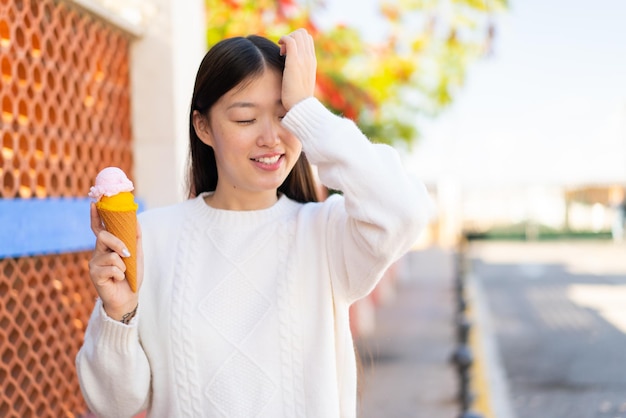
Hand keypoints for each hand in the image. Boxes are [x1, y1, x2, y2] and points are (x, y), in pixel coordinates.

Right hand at [88, 203, 142, 320]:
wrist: (128, 297)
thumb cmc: (131, 276)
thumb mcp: (136, 254)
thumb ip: (135, 238)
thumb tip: (135, 219)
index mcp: (107, 246)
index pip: (98, 228)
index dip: (95, 216)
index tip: (94, 203)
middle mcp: (97, 252)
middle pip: (103, 236)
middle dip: (118, 243)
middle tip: (127, 254)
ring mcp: (94, 263)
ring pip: (110, 255)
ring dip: (123, 265)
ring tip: (122, 273)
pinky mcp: (94, 274)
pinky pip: (111, 268)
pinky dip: (120, 274)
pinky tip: (118, 280)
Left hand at [278, 28, 316, 109]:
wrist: (301, 108)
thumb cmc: (298, 99)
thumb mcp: (301, 83)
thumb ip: (299, 73)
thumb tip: (291, 70)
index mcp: (312, 62)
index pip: (308, 40)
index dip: (297, 41)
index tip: (287, 53)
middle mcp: (310, 58)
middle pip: (303, 34)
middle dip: (291, 37)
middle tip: (283, 51)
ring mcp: (303, 59)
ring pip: (298, 34)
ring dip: (287, 38)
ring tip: (282, 52)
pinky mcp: (294, 62)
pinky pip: (290, 40)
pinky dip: (283, 40)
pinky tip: (279, 51)